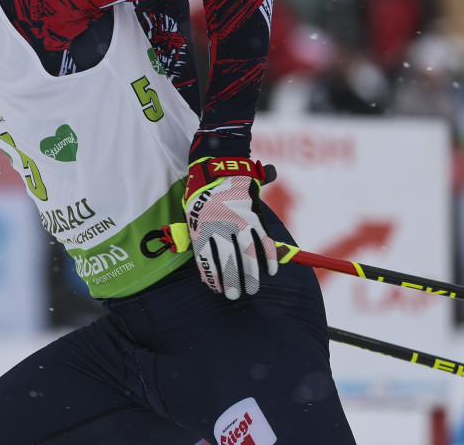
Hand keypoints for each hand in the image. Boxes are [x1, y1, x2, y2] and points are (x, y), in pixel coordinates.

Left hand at [182, 157, 277, 299]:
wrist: (221, 166)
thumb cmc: (203, 193)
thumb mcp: (192, 215)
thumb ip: (198, 238)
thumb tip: (205, 262)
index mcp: (202, 229)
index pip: (208, 261)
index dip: (214, 278)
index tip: (218, 290)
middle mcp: (221, 228)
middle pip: (229, 262)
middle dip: (233, 282)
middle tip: (236, 295)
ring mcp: (240, 223)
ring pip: (249, 256)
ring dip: (252, 275)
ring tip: (252, 288)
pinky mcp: (255, 217)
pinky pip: (265, 241)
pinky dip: (270, 257)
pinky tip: (271, 270)